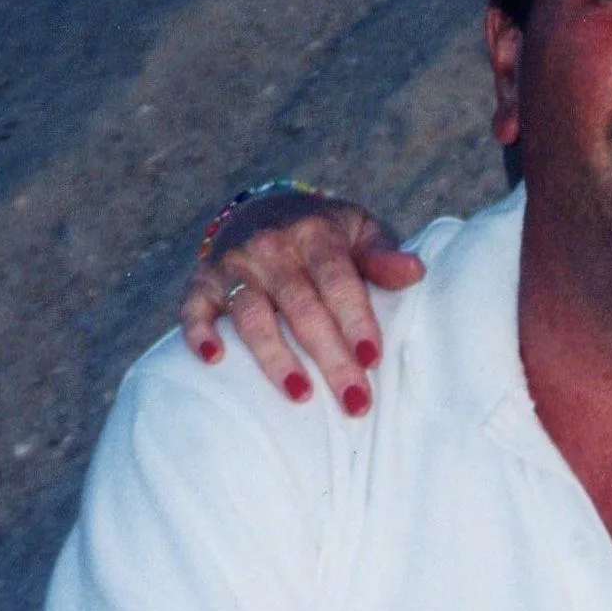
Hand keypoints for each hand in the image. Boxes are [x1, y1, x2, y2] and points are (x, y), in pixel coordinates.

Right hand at [181, 193, 424, 414]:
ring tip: (300, 395)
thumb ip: (383, 256)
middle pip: (301, 307)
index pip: (339, 281)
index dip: (356, 320)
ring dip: (274, 357)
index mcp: (316, 234)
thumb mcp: (360, 233)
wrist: (263, 210)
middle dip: (329, 357)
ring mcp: (233, 265)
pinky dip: (199, 333)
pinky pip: (194, 309)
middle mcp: (272, 247)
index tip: (373, 358)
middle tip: (354, 401)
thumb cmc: (327, 235)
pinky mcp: (201, 282)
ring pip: (252, 315)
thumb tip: (417, 272)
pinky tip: (213, 360)